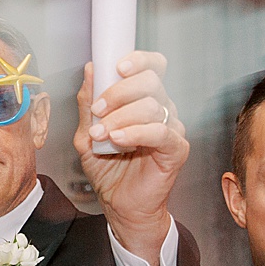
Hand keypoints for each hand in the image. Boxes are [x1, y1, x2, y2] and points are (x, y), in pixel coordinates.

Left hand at [74, 51, 187, 265]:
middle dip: (119, 91)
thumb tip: (90, 70)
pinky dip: (135, 132)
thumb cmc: (109, 171)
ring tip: (103, 134)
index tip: (117, 67)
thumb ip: (88, 104)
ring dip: (121, 117)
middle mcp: (162, 110)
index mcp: (143, 100)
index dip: (138, 60)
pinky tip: (118, 140)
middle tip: (99, 110)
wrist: (120, 205)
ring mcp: (171, 128)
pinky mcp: (176, 149)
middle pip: (150, 82)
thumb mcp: (88, 134)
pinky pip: (159, 132)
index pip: (152, 67)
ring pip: (152, 106)